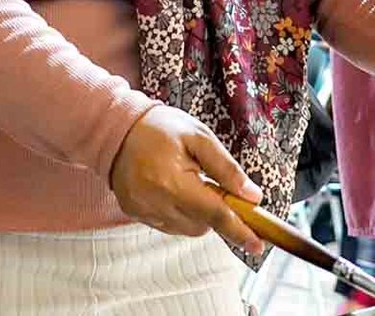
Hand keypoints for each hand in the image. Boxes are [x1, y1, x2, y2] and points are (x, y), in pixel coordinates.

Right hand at [109, 106, 264, 255]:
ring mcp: (143, 211)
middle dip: (216, 213)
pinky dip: (180, 213)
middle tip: (216, 188)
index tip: (257, 245)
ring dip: (198, 214)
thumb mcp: (200, 137)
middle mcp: (156, 203)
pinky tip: (174, 189)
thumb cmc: (160, 129)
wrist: (117, 128)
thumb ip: (227, 168)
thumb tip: (252, 196)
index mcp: (173, 182)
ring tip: (190, 182)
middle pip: (202, 226)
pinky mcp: (135, 213)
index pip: (214, 214)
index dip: (239, 231)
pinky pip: (169, 224)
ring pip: (187, 228)